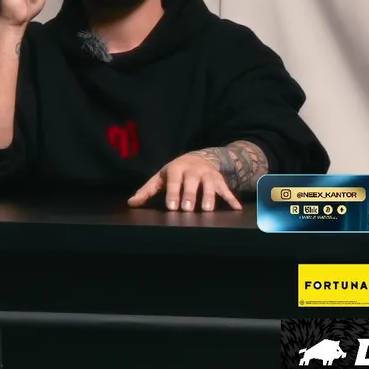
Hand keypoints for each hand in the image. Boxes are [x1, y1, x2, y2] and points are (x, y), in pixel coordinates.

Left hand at [128, 153, 243, 211]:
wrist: (199, 158)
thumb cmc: (175, 172)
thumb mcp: (160, 178)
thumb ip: (147, 191)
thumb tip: (131, 203)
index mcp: (176, 169)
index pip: (174, 181)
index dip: (173, 193)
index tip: (171, 206)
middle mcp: (193, 170)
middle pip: (192, 182)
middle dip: (190, 195)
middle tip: (188, 209)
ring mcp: (207, 174)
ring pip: (210, 184)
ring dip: (209, 196)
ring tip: (207, 210)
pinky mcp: (219, 180)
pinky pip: (226, 189)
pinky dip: (232, 198)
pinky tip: (237, 208)